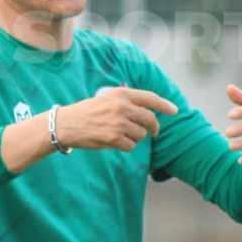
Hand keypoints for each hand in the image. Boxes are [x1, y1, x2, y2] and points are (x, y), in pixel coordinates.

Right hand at [56, 87, 178, 150]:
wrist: (67, 124)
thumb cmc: (86, 111)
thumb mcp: (106, 98)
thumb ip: (125, 100)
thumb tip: (146, 107)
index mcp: (121, 94)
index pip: (150, 99)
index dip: (164, 105)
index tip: (174, 111)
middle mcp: (122, 107)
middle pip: (150, 119)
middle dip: (153, 128)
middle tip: (152, 132)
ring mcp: (119, 123)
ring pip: (141, 135)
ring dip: (134, 137)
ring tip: (119, 134)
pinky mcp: (114, 138)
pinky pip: (131, 146)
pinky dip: (125, 146)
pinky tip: (113, 141)